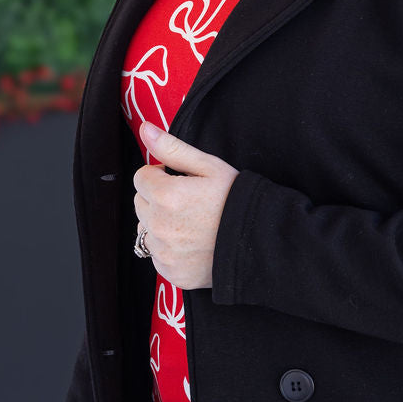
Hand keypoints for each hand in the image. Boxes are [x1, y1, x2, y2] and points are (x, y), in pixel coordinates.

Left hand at [133, 120, 239, 289]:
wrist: (262, 241)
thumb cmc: (238, 200)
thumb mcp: (210, 167)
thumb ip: (173, 148)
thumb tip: (145, 129)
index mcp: (166, 195)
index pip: (141, 177)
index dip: (161, 175)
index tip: (182, 181)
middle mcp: (159, 225)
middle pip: (140, 203)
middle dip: (157, 199)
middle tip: (189, 202)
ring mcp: (164, 252)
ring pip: (146, 230)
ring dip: (161, 224)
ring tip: (192, 224)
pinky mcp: (171, 272)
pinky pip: (157, 255)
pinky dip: (169, 249)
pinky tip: (193, 243)